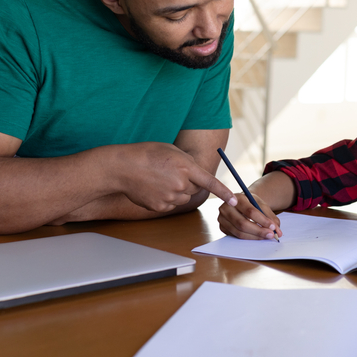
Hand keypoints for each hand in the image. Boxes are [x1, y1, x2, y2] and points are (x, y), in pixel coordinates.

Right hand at [114, 143, 236, 212]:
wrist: (122, 167)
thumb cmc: (146, 154)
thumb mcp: (171, 150)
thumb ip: (187, 162)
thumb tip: (196, 175)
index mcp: (186, 167)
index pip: (210, 182)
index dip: (224, 192)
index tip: (234, 201)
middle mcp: (181, 184)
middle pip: (194, 188)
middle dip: (188, 182)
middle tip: (170, 171)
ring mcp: (170, 197)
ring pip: (182, 197)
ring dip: (177, 190)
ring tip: (159, 178)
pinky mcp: (160, 207)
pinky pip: (170, 204)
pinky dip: (165, 197)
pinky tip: (152, 187)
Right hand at [218, 193, 281, 240]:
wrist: (240, 203)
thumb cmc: (251, 204)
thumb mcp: (261, 205)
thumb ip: (270, 217)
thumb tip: (278, 231)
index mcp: (236, 198)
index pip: (249, 211)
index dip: (262, 220)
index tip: (273, 227)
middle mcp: (226, 207)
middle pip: (242, 223)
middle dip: (259, 231)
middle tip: (271, 235)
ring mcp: (222, 218)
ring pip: (239, 232)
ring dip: (255, 237)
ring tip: (266, 236)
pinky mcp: (222, 227)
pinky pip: (236, 236)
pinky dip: (248, 238)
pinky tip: (257, 237)